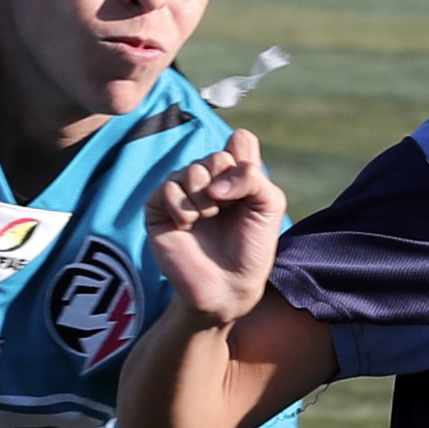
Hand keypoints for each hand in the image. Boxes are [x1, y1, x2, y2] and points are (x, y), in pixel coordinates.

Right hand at [145, 131, 286, 324]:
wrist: (227, 285)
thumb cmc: (252, 248)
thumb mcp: (269, 207)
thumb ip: (253, 177)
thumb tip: (219, 172)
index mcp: (237, 175)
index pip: (239, 142)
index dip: (242, 162)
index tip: (247, 190)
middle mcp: (210, 180)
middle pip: (215, 157)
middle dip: (223, 183)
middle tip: (224, 209)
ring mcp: (184, 193)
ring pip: (190, 171)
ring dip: (203, 197)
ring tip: (207, 219)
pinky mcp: (159, 208)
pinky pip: (166, 189)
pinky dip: (181, 206)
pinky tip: (187, 225)